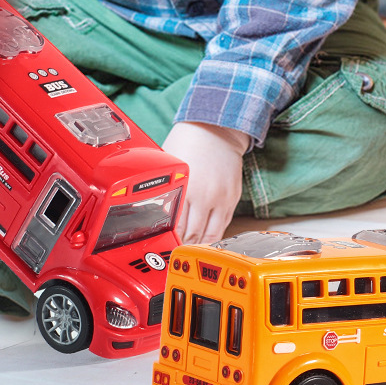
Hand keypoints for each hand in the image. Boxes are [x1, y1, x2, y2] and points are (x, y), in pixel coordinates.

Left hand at [163, 121, 249, 244]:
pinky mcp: (233, 198)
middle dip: (182, 247)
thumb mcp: (170, 162)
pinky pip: (224, 226)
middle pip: (192, 235)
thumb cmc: (189, 140)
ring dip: (199, 246)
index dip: (168, 240)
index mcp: (186, 188)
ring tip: (189, 254)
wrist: (218, 128)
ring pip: (210, 236)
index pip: (176, 226)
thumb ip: (165, 186)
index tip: (162, 248)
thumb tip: (152, 206)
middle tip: (173, 256)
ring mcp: (221, 199)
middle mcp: (205, 197)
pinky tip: (205, 241)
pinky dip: (214, 236)